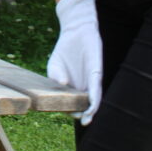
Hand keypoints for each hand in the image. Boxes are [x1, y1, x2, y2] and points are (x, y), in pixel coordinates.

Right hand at [46, 0, 102, 125]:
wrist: (75, 31)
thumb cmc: (65, 51)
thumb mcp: (55, 66)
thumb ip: (55, 77)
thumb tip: (62, 85)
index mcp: (75, 87)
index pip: (75, 104)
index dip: (71, 112)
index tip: (67, 115)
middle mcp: (85, 86)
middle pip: (86, 105)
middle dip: (83, 115)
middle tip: (79, 119)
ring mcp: (92, 80)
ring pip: (94, 99)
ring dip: (91, 110)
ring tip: (86, 118)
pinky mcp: (96, 72)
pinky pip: (97, 86)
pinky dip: (95, 96)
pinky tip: (92, 102)